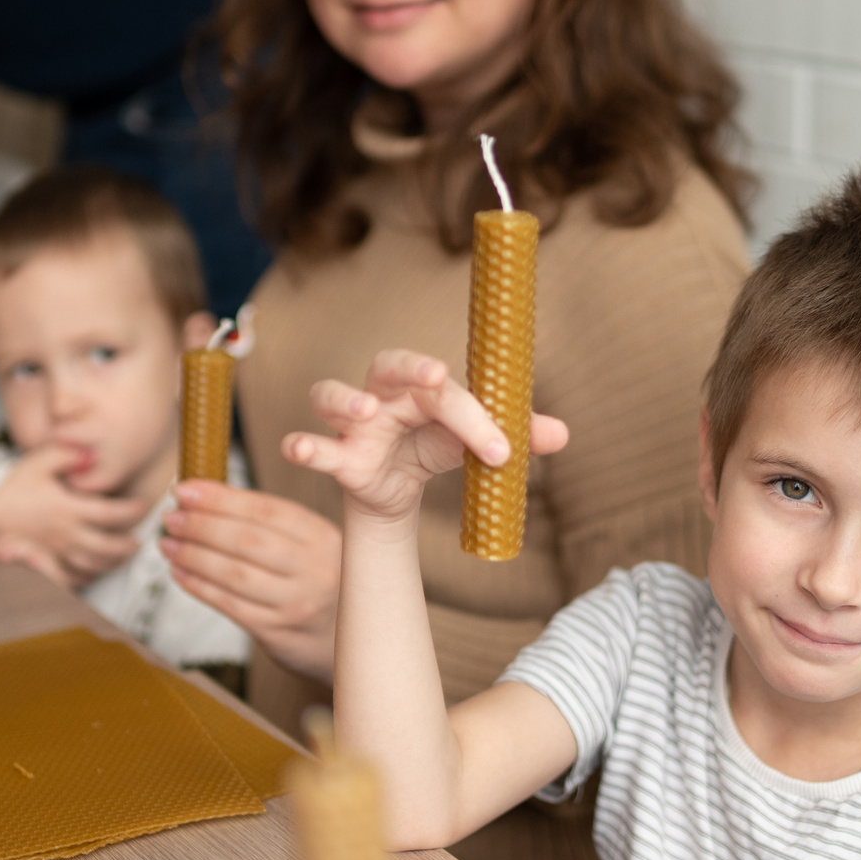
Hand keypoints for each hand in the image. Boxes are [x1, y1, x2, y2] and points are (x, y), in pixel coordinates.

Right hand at [0, 443, 148, 585]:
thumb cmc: (14, 483)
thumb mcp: (40, 460)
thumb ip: (68, 454)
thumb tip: (91, 455)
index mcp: (68, 508)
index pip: (110, 514)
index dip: (131, 511)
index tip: (142, 507)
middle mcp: (65, 533)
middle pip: (106, 547)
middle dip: (126, 546)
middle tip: (138, 542)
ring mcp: (55, 550)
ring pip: (91, 564)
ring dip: (111, 563)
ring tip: (122, 558)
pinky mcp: (43, 561)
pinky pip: (66, 577)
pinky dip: (82, 578)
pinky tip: (92, 575)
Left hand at [159, 483, 343, 680]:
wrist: (337, 638)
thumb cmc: (310, 579)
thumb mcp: (306, 543)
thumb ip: (265, 522)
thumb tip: (201, 496)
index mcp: (321, 535)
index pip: (265, 509)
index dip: (219, 499)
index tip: (183, 491)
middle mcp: (315, 568)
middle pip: (247, 541)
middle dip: (200, 526)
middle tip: (171, 518)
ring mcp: (297, 603)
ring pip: (234, 574)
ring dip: (193, 556)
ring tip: (167, 544)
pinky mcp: (278, 632)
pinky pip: (229, 605)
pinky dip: (198, 586)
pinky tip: (179, 572)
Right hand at [283, 349, 566, 526]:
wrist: (400, 492)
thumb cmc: (436, 448)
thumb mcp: (477, 444)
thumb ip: (516, 436)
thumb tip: (562, 435)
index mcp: (421, 385)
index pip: (446, 388)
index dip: (475, 416)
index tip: (503, 450)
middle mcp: (382, 394)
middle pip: (389, 368)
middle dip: (411, 368)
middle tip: (438, 378)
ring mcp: (353, 424)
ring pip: (331, 394)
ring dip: (345, 399)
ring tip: (364, 411)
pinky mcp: (338, 457)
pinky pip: (313, 445)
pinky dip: (304, 446)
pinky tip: (298, 448)